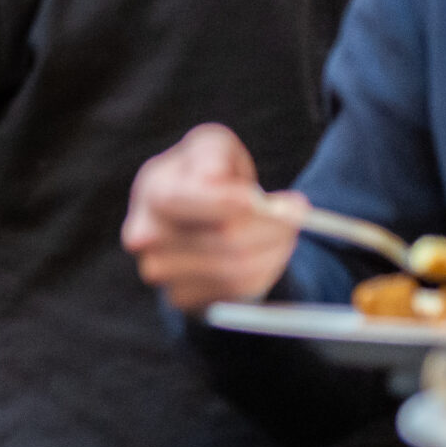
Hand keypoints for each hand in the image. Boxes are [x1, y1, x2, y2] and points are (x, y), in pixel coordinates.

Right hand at [121, 124, 300, 310]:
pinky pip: (238, 293)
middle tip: (298, 211)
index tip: (261, 199)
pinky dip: (265, 272)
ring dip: (275, 249)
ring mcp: (161, 272)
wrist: (196, 218)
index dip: (225, 202)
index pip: (182, 201)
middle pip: (224, 238)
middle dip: (273, 225)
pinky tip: (268, 253)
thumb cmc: (208, 174)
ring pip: (237, 270)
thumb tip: (212, 181)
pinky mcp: (181, 299)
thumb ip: (211, 154)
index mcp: (152, 191)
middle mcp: (147, 236)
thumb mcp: (212, 148)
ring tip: (286, 230)